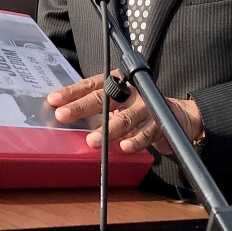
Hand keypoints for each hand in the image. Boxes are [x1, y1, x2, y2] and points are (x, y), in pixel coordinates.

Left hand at [47, 71, 203, 154]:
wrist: (177, 117)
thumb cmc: (138, 109)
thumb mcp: (117, 104)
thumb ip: (97, 108)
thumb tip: (66, 115)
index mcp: (118, 83)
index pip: (91, 85)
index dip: (72, 92)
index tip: (54, 100)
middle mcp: (130, 92)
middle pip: (103, 98)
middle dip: (81, 108)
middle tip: (63, 115)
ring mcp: (145, 107)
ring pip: (124, 118)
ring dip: (107, 130)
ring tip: (91, 141)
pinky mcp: (159, 123)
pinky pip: (145, 134)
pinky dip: (135, 141)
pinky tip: (124, 147)